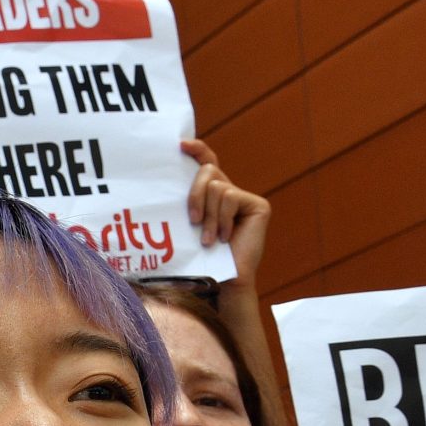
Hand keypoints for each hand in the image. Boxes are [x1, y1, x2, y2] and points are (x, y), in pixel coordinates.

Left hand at [178, 137, 268, 284]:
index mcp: (214, 194)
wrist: (224, 280)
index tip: (180, 145)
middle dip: (195, 194)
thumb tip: (166, 180)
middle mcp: (231, 192)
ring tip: (210, 239)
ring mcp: (246, 198)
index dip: (197, 149)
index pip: (207, 162)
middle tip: (193, 221)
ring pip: (217, 187)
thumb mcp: (189, 224)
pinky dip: (222, 219)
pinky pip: (230, 197)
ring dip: (209, 216)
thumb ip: (188, 201)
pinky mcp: (259, 205)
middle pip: (208, 171)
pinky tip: (226, 237)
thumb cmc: (202, 257)